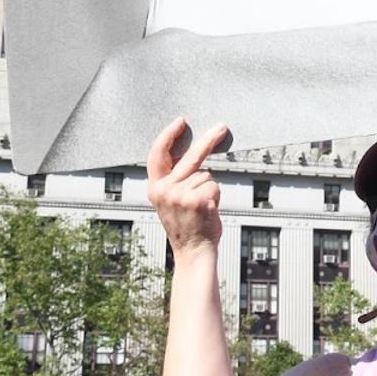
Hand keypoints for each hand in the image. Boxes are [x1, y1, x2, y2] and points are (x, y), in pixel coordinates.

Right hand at [145, 117, 227, 256]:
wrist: (194, 252)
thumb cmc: (187, 227)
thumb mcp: (170, 202)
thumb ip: (174, 182)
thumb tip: (192, 157)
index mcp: (155, 189)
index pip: (157, 155)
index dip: (168, 136)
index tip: (180, 122)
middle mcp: (165, 190)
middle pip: (191, 156)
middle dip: (208, 140)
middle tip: (221, 128)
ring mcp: (181, 195)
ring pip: (206, 176)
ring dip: (209, 190)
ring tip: (201, 209)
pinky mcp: (197, 200)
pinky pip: (214, 186)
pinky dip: (215, 197)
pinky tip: (207, 212)